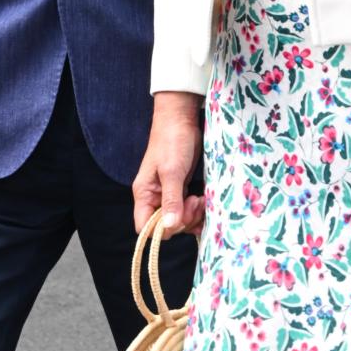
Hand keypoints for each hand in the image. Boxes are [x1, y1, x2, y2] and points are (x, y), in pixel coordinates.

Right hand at [132, 92, 204, 236]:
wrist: (181, 120)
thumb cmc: (172, 141)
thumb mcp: (172, 171)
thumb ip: (171, 199)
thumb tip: (169, 226)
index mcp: (144, 194)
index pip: (144, 227)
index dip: (161, 230)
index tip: (178, 218)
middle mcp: (154, 197)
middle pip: (165, 226)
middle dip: (183, 220)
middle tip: (195, 202)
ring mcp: (168, 194)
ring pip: (178, 219)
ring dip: (193, 216)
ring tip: (202, 199)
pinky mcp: (181, 189)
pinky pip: (187, 210)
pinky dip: (197, 212)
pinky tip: (205, 206)